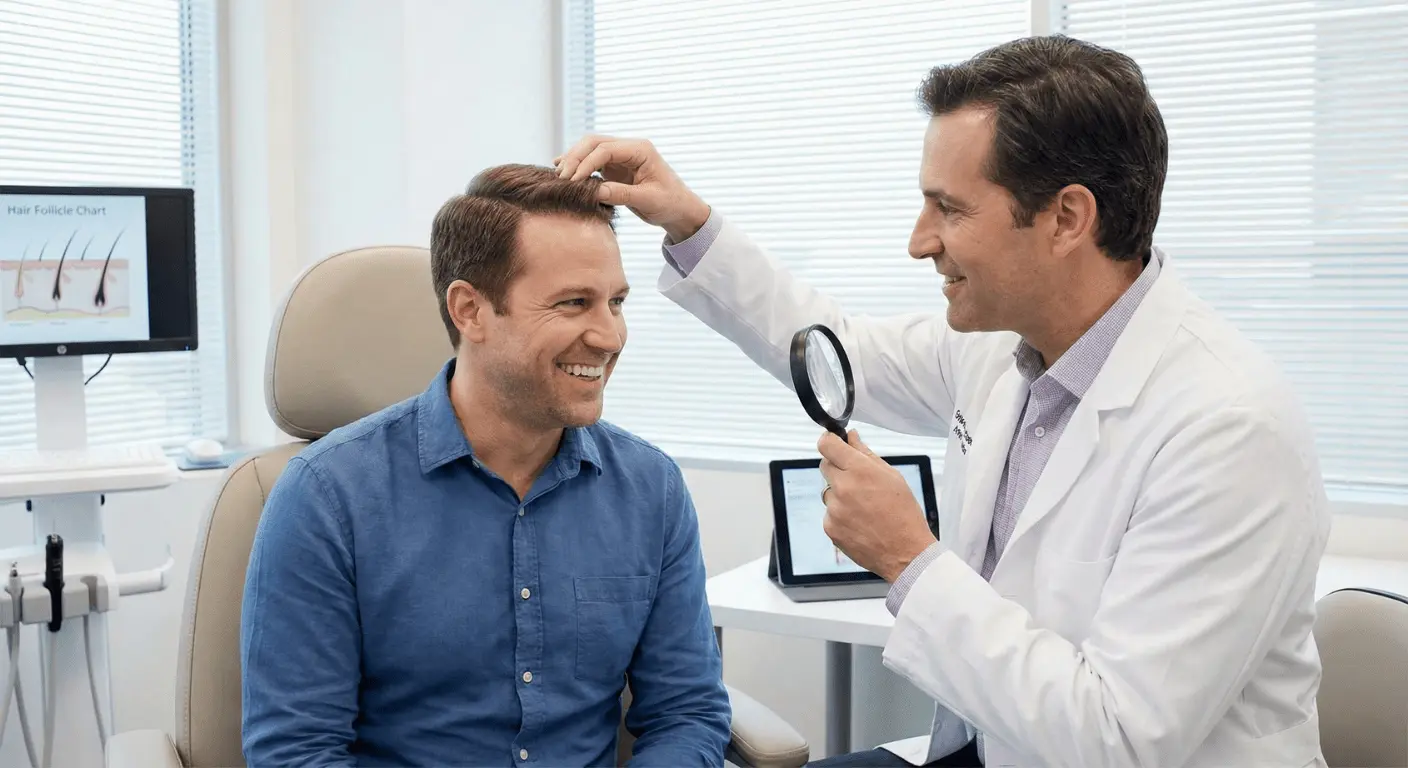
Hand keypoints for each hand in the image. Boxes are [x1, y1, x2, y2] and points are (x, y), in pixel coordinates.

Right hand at [555, 135, 710, 241]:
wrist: (679, 209)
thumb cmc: (670, 203)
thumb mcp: (648, 200)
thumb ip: (621, 194)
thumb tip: (593, 191)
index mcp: (641, 149)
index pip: (605, 149)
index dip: (586, 163)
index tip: (573, 180)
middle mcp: (629, 148)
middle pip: (594, 142)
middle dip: (575, 157)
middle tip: (562, 177)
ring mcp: (621, 156)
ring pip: (590, 148)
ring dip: (573, 159)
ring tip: (558, 175)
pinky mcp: (615, 167)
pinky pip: (592, 160)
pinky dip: (578, 164)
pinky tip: (563, 170)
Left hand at [818, 429, 935, 582]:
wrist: (906, 552)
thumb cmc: (904, 512)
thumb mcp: (891, 476)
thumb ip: (866, 454)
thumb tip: (850, 436)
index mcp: (859, 470)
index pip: (826, 445)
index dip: (828, 441)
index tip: (832, 442)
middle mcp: (842, 487)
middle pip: (825, 466)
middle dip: (837, 468)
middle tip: (857, 480)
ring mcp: (834, 509)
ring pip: (828, 492)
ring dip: (840, 494)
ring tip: (864, 508)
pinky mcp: (830, 528)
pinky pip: (830, 514)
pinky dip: (841, 516)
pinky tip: (860, 523)